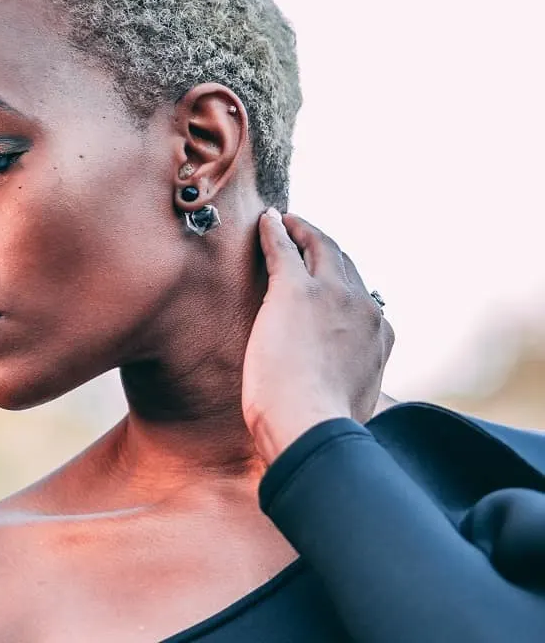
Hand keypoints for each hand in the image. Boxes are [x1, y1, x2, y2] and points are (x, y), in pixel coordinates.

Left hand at [242, 209, 394, 463]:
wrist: (312, 427)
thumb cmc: (324, 427)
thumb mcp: (357, 401)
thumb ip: (357, 383)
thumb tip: (351, 394)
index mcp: (380, 334)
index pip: (363, 296)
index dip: (344, 280)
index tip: (330, 274)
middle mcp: (362, 307)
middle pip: (344, 263)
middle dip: (324, 245)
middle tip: (305, 233)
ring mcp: (330, 295)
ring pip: (318, 247)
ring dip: (303, 231)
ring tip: (288, 222)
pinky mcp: (294, 290)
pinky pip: (284, 248)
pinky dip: (276, 230)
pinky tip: (268, 220)